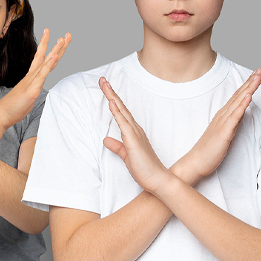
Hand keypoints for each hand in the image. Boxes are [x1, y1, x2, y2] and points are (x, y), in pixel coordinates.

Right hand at [0, 29, 71, 127]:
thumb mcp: (27, 97)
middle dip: (58, 45)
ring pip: (45, 62)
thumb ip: (32, 90)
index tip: (57, 38)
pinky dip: (49, 64)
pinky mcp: (32, 89)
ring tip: (62, 39)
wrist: (1, 115)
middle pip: (46, 57)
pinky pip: (42, 74)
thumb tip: (36, 89)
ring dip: (55, 50)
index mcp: (31, 77)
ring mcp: (32, 81)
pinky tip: (54, 55)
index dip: (50, 48)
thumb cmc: (13, 107)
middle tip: (67, 34)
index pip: (43, 60)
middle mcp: (32, 76)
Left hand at [99, 77, 170, 192]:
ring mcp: (135, 134)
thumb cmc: (145, 169)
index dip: (112, 99)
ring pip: (121, 112)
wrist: (158, 180)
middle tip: (102, 80)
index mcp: (133, 132)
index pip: (120, 112)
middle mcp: (135, 130)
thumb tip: (105, 140)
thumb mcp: (126, 156)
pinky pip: (123, 124)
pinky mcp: (134, 142)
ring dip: (112, 97)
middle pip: (120, 107)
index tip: (105, 88)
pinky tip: (112, 103)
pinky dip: (117, 112)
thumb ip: (116, 146)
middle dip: (110, 92)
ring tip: (105, 85)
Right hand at [180, 69, 260, 181]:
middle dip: (251, 82)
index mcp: (224, 115)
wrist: (196, 162)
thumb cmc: (210, 150)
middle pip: (239, 95)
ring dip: (248, 89)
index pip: (238, 96)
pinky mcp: (224, 132)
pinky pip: (234, 117)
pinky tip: (248, 96)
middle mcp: (223, 115)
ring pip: (238, 102)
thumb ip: (233, 122)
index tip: (257, 74)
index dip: (248, 85)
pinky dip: (242, 105)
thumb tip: (242, 113)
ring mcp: (223, 122)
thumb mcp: (225, 133)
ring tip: (257, 77)